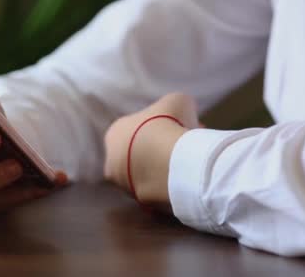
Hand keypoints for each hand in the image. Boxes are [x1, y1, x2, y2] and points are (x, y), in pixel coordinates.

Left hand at [103, 93, 199, 211]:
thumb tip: (180, 111)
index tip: (184, 125)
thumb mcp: (176, 101)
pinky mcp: (140, 203)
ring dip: (168, 167)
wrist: (169, 161)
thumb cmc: (168, 124)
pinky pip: (160, 190)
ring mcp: (124, 185)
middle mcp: (112, 160)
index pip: (140, 127)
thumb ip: (173, 105)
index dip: (164, 124)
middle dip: (165, 147)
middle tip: (189, 144)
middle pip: (144, 152)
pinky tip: (189, 178)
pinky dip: (172, 185)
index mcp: (114, 133)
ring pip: (150, 173)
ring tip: (192, 162)